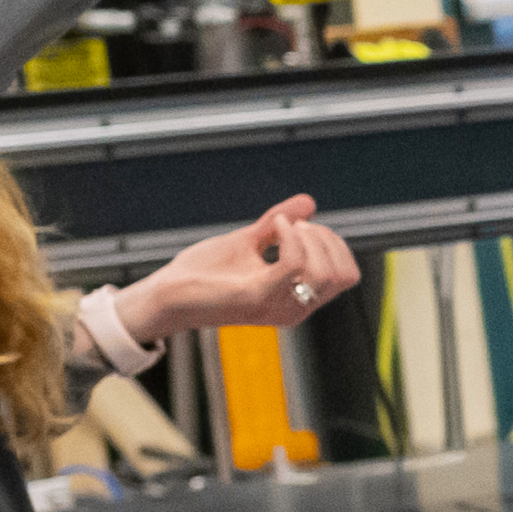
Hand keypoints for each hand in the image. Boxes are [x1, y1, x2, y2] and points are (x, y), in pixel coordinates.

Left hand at [120, 193, 359, 344]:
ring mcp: (277, 305)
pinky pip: (294, 266)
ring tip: (280, 227)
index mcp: (296, 299)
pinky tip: (273, 227)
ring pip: (325, 272)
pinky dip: (289, 237)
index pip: (347, 275)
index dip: (334, 244)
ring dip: (308, 238)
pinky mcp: (256, 297)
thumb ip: (277, 225)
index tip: (302, 227)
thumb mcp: (248, 242)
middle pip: (343, 274)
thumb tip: (309, 203)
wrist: (166, 296)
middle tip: (292, 226)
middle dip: (326, 239)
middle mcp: (294, 308)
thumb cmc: (202, 275)